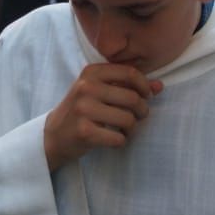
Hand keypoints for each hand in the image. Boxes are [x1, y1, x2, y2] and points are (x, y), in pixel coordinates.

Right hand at [43, 63, 162, 170]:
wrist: (54, 134)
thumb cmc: (83, 109)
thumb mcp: (100, 91)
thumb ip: (128, 86)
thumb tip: (159, 86)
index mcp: (91, 72)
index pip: (129, 73)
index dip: (144, 86)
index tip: (145, 96)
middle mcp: (86, 87)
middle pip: (133, 98)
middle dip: (142, 111)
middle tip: (137, 117)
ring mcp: (84, 109)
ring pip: (128, 119)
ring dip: (132, 128)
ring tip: (124, 129)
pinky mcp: (85, 131)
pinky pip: (119, 138)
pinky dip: (121, 141)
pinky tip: (113, 139)